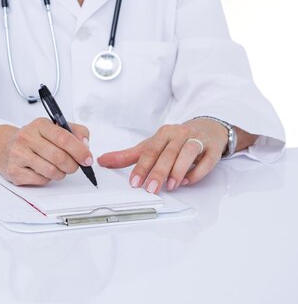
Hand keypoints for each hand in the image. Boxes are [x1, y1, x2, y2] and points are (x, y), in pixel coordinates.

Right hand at [0, 118, 92, 185]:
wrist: (3, 147)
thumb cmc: (33, 139)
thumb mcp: (53, 128)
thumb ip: (74, 132)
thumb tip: (85, 145)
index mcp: (39, 125)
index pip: (64, 138)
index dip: (80, 150)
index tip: (87, 159)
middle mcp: (26, 137)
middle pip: (59, 157)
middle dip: (72, 165)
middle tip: (74, 166)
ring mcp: (18, 154)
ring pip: (51, 171)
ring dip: (61, 173)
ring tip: (58, 168)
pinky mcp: (14, 171)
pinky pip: (41, 180)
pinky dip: (47, 178)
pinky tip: (43, 171)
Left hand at [97, 119, 228, 193]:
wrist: (208, 129)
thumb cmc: (176, 140)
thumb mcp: (152, 145)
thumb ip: (129, 155)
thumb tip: (103, 161)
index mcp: (163, 133)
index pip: (150, 150)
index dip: (142, 166)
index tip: (134, 182)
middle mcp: (180, 134)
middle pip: (168, 153)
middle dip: (158, 171)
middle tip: (150, 188)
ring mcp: (198, 140)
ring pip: (188, 153)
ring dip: (179, 170)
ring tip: (170, 186)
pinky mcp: (213, 149)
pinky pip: (207, 160)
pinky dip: (197, 172)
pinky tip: (188, 181)